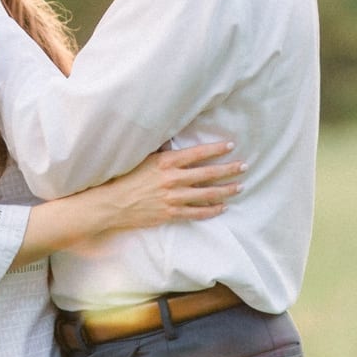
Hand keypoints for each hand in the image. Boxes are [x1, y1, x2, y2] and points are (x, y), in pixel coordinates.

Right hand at [98, 140, 245, 232]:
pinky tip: (222, 207)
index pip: (197, 154)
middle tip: (243, 166)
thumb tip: (176, 142)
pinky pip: (197, 213)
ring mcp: (173, 198)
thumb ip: (162, 152)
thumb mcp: (143, 158)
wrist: (112, 204)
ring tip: (239, 187)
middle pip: (207, 174)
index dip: (215, 149)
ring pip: (206, 194)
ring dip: (225, 190)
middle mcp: (172, 179)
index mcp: (166, 162)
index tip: (230, 146)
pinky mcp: (171, 214)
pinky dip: (211, 210)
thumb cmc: (125, 178)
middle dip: (228, 170)